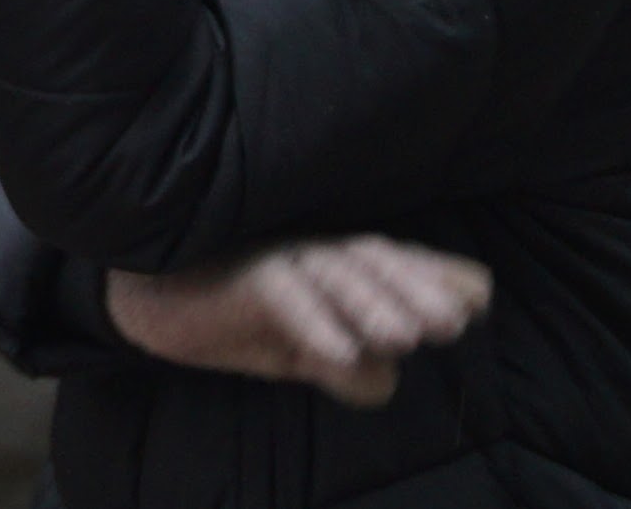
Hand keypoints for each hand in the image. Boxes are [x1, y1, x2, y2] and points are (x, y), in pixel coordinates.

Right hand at [105, 237, 490, 408]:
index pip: (394, 264)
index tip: (477, 297)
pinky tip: (338, 353)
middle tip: (451, 322)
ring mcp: (274, 254)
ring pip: (332, 270)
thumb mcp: (307, 353)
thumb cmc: (243, 320)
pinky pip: (281, 293)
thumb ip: (353, 367)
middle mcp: (312, 250)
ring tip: (406, 337)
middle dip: (414, 290)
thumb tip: (384, 380)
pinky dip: (312, 321)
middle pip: (371, 259)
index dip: (435, 275)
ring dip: (372, 302)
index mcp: (337, 264)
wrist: (154, 299)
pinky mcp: (238, 272)